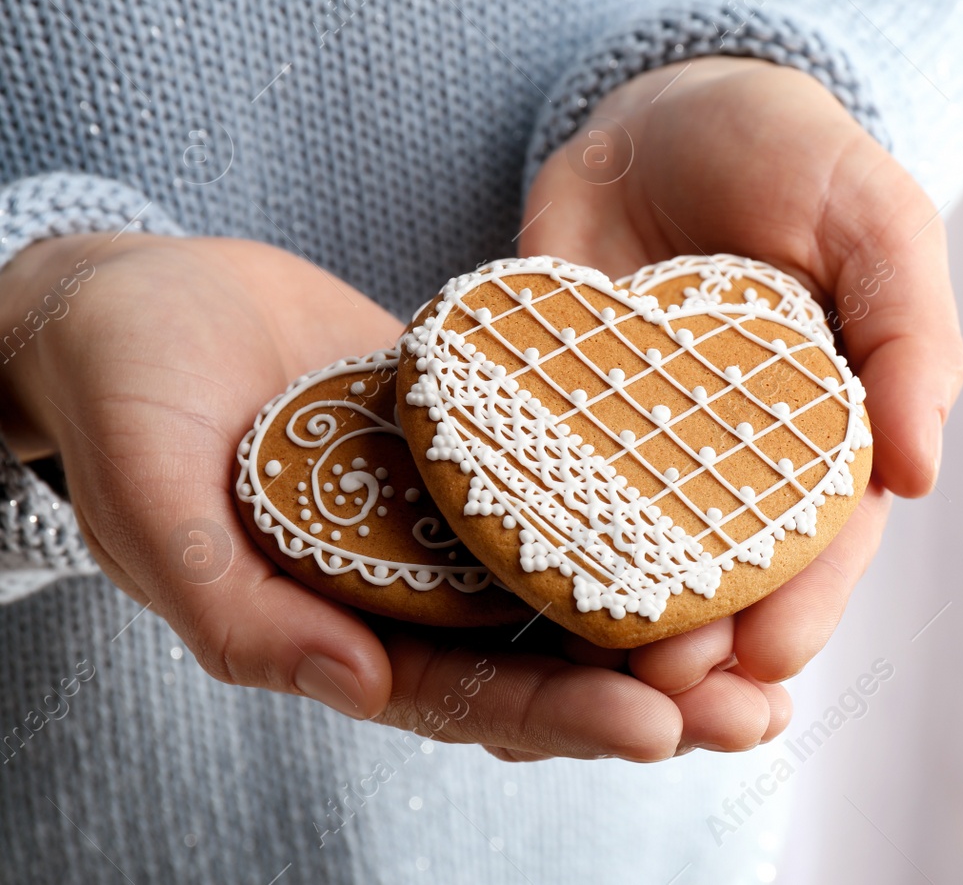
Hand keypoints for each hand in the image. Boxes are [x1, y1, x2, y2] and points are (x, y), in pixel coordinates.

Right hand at [0, 233, 753, 761]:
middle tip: (754, 710)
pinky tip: (722, 508)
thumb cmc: (123, 401)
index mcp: (342, 629)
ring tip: (773, 639)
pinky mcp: (482, 447)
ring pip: (576, 584)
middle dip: (650, 693)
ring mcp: (455, 519)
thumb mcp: (149, 504)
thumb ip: (235, 606)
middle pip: (549, 660)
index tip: (655, 726)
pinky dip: (639, 510)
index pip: (467, 698)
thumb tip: (352, 689)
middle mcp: (414, 590)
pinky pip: (571, 485)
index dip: (562, 717)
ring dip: (668, 616)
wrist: (145, 301)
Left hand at [523, 56, 962, 707]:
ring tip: (581, 677)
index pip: (825, 542)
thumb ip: (911, 333)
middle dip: (704, 644)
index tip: (769, 660)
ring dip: (610, 629)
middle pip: (723, 578)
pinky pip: (531, 496)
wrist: (658, 108)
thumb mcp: (874, 219)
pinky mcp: (545, 425)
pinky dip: (517, 551)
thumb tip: (922, 474)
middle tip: (666, 692)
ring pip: (627, 563)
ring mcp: (635, 452)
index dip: (804, 604)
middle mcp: (731, 465)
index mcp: (826, 435)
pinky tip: (492, 598)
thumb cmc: (792, 154)